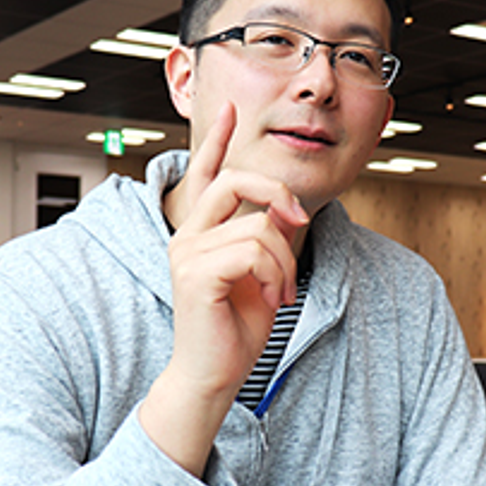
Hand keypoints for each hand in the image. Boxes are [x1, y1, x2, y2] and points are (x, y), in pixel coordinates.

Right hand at [140, 104, 307, 476]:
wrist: (214, 376)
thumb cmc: (235, 332)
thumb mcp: (261, 275)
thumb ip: (266, 239)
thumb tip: (282, 211)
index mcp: (200, 233)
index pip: (205, 176)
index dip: (216, 141)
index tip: (231, 109)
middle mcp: (186, 237)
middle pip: (235, 180)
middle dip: (277, 193)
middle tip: (298, 222)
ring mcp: (187, 253)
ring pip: (259, 226)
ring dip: (285, 260)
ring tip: (282, 291)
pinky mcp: (195, 274)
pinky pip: (253, 250)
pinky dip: (275, 273)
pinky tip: (274, 298)